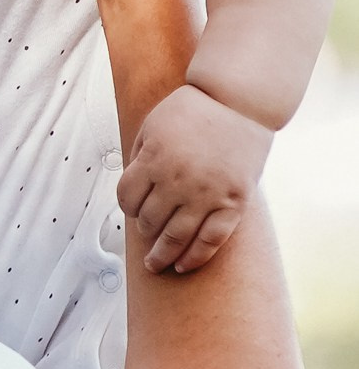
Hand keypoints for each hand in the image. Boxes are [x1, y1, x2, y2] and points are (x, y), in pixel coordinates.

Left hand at [120, 81, 272, 273]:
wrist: (240, 101)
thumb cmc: (195, 110)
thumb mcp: (153, 124)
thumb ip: (139, 157)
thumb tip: (131, 192)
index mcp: (154, 159)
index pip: (126, 199)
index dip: (127, 207)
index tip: (134, 209)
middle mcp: (177, 180)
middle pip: (148, 221)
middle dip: (145, 229)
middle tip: (148, 234)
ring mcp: (206, 193)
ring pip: (175, 238)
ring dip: (161, 256)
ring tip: (155, 265)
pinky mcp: (233, 202)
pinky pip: (210, 240)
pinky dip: (194, 258)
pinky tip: (183, 267)